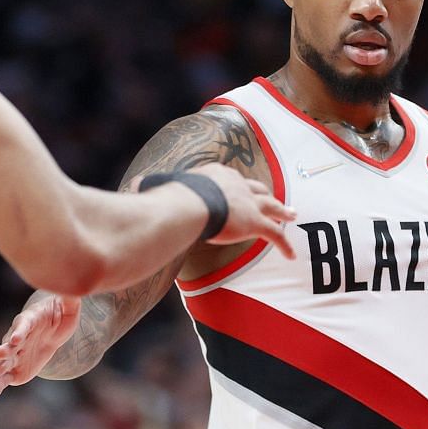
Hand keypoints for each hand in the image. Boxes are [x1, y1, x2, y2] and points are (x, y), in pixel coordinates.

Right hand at [0, 293, 79, 401]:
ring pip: (1, 363)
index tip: (17, 339)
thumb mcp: (68, 308)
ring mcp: (13, 356)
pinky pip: (3, 380)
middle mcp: (16, 339)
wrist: (52, 331)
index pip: (23, 326)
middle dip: (3, 350)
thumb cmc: (59, 316)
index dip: (20, 332)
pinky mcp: (14, 371)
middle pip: (7, 345)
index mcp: (28, 322)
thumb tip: (75, 289)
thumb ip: (69, 300)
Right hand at [164, 164, 297, 256]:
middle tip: (273, 198)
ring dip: (283, 211)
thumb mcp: (160, 187)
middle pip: (256, 188)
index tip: (236, 190)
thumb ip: (152, 187)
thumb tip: (134, 187)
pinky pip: (275, 234)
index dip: (235, 186)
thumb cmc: (171, 196)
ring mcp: (248, 202)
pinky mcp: (255, 222)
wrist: (189, 204)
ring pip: (272, 206)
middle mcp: (236, 184)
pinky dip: (285, 244)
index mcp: (215, 174)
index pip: (229, 180)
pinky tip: (292, 255)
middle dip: (265, 194)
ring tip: (292, 215)